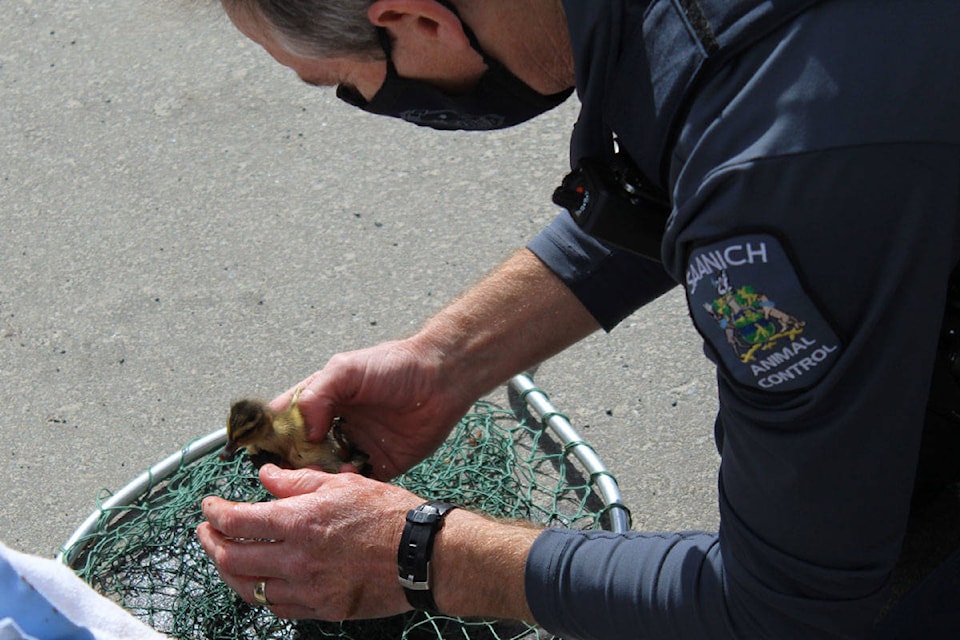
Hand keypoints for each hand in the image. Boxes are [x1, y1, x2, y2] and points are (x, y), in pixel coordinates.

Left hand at [197, 464, 421, 619]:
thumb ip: (298, 481)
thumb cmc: (390, 515)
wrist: (423, 556)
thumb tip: (266, 476)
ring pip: (247, 587)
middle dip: (210, 541)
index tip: (208, 506)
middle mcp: (296, 559)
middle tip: (205, 531)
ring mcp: (307, 589)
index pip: (236, 520)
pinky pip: (276, 607)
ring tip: (223, 556)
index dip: (214, 512)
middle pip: (231, 556)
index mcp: (299, 522)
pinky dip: (259, 593)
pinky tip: (259, 581)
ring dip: (228, 570)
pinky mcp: (321, 609)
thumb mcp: (344, 484)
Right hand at [269, 338, 477, 478]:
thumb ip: (317, 395)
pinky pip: (358, 484)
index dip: (270, 439)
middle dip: (292, 468)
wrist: (443, 378)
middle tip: (286, 478)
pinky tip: (349, 482)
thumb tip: (304, 433)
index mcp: (322, 401)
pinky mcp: (381, 464)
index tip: (258, 455)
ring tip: (318, 481)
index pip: (285, 423)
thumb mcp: (346, 369)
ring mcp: (357, 446)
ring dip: (320, 481)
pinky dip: (350, 489)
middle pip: (301, 455)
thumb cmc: (395, 365)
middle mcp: (335, 426)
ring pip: (327, 474)